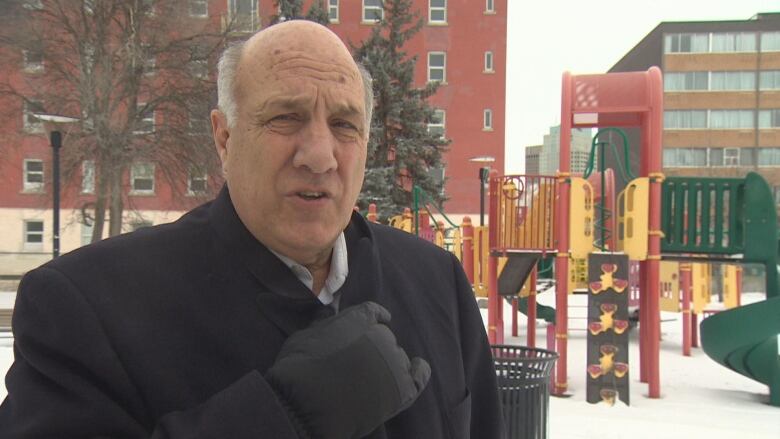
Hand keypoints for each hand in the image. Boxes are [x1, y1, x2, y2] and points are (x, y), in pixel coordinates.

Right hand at [266, 302, 430, 438]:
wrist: (309, 404)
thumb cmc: (299, 368)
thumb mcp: (305, 335)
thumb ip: (324, 322)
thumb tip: (330, 310)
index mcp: (360, 320)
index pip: (373, 312)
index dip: (375, 316)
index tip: (379, 319)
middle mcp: (381, 338)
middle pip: (385, 337)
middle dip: (374, 345)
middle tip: (359, 361)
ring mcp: (393, 364)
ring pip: (398, 357)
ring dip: (389, 362)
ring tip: (373, 375)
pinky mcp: (401, 390)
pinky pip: (419, 376)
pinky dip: (419, 371)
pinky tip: (418, 367)